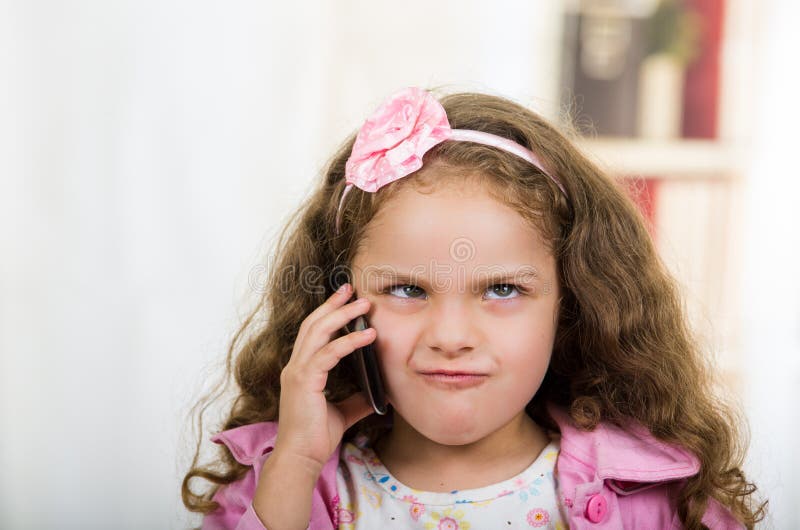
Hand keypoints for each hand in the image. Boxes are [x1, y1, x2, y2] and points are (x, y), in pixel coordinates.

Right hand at [273, 283, 376, 472]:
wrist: (301, 458)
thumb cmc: (316, 437)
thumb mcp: (343, 412)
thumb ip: (357, 398)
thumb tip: (379, 392)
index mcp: (301, 370)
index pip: (313, 332)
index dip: (328, 312)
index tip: (345, 298)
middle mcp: (295, 366)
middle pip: (313, 324)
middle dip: (333, 304)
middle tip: (352, 288)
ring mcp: (297, 372)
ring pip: (318, 332)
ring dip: (341, 315)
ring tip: (363, 304)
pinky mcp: (304, 381)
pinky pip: (327, 354)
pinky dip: (348, 342)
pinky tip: (367, 336)